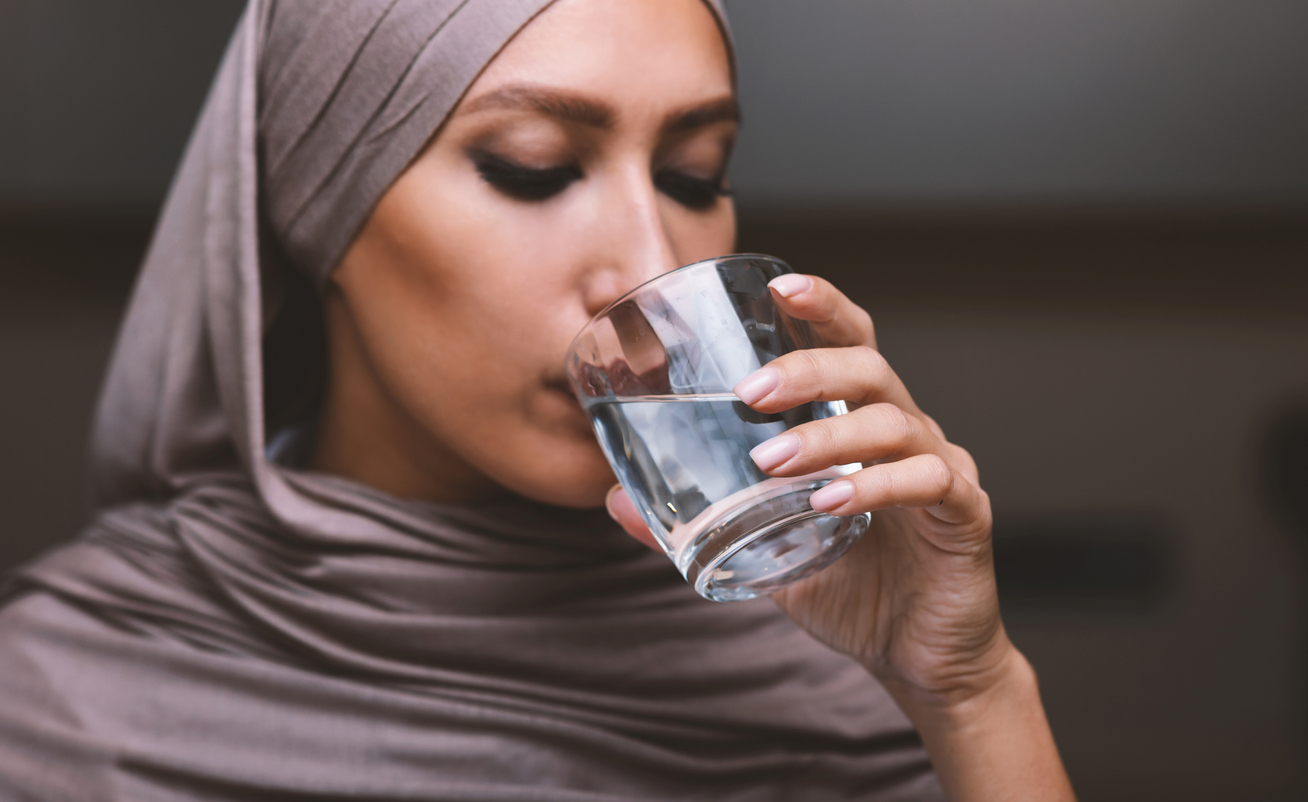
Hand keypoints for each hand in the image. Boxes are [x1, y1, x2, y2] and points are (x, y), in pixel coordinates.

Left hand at [607, 273, 1074, 799]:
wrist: (918, 657)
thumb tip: (613, 500)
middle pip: (869, 367)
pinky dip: (876, 488)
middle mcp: (908, 431)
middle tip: (751, 391)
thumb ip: (702, 517)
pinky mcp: (965, 515)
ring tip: (773, 463)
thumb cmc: (850, 588)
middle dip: (808, 369)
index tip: (778, 287)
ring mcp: (943, 467)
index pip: (849, 343)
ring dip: (829, 436)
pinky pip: (928, 482)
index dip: (821, 307)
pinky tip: (830, 503)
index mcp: (863, 423)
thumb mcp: (764, 547)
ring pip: (894, 422)